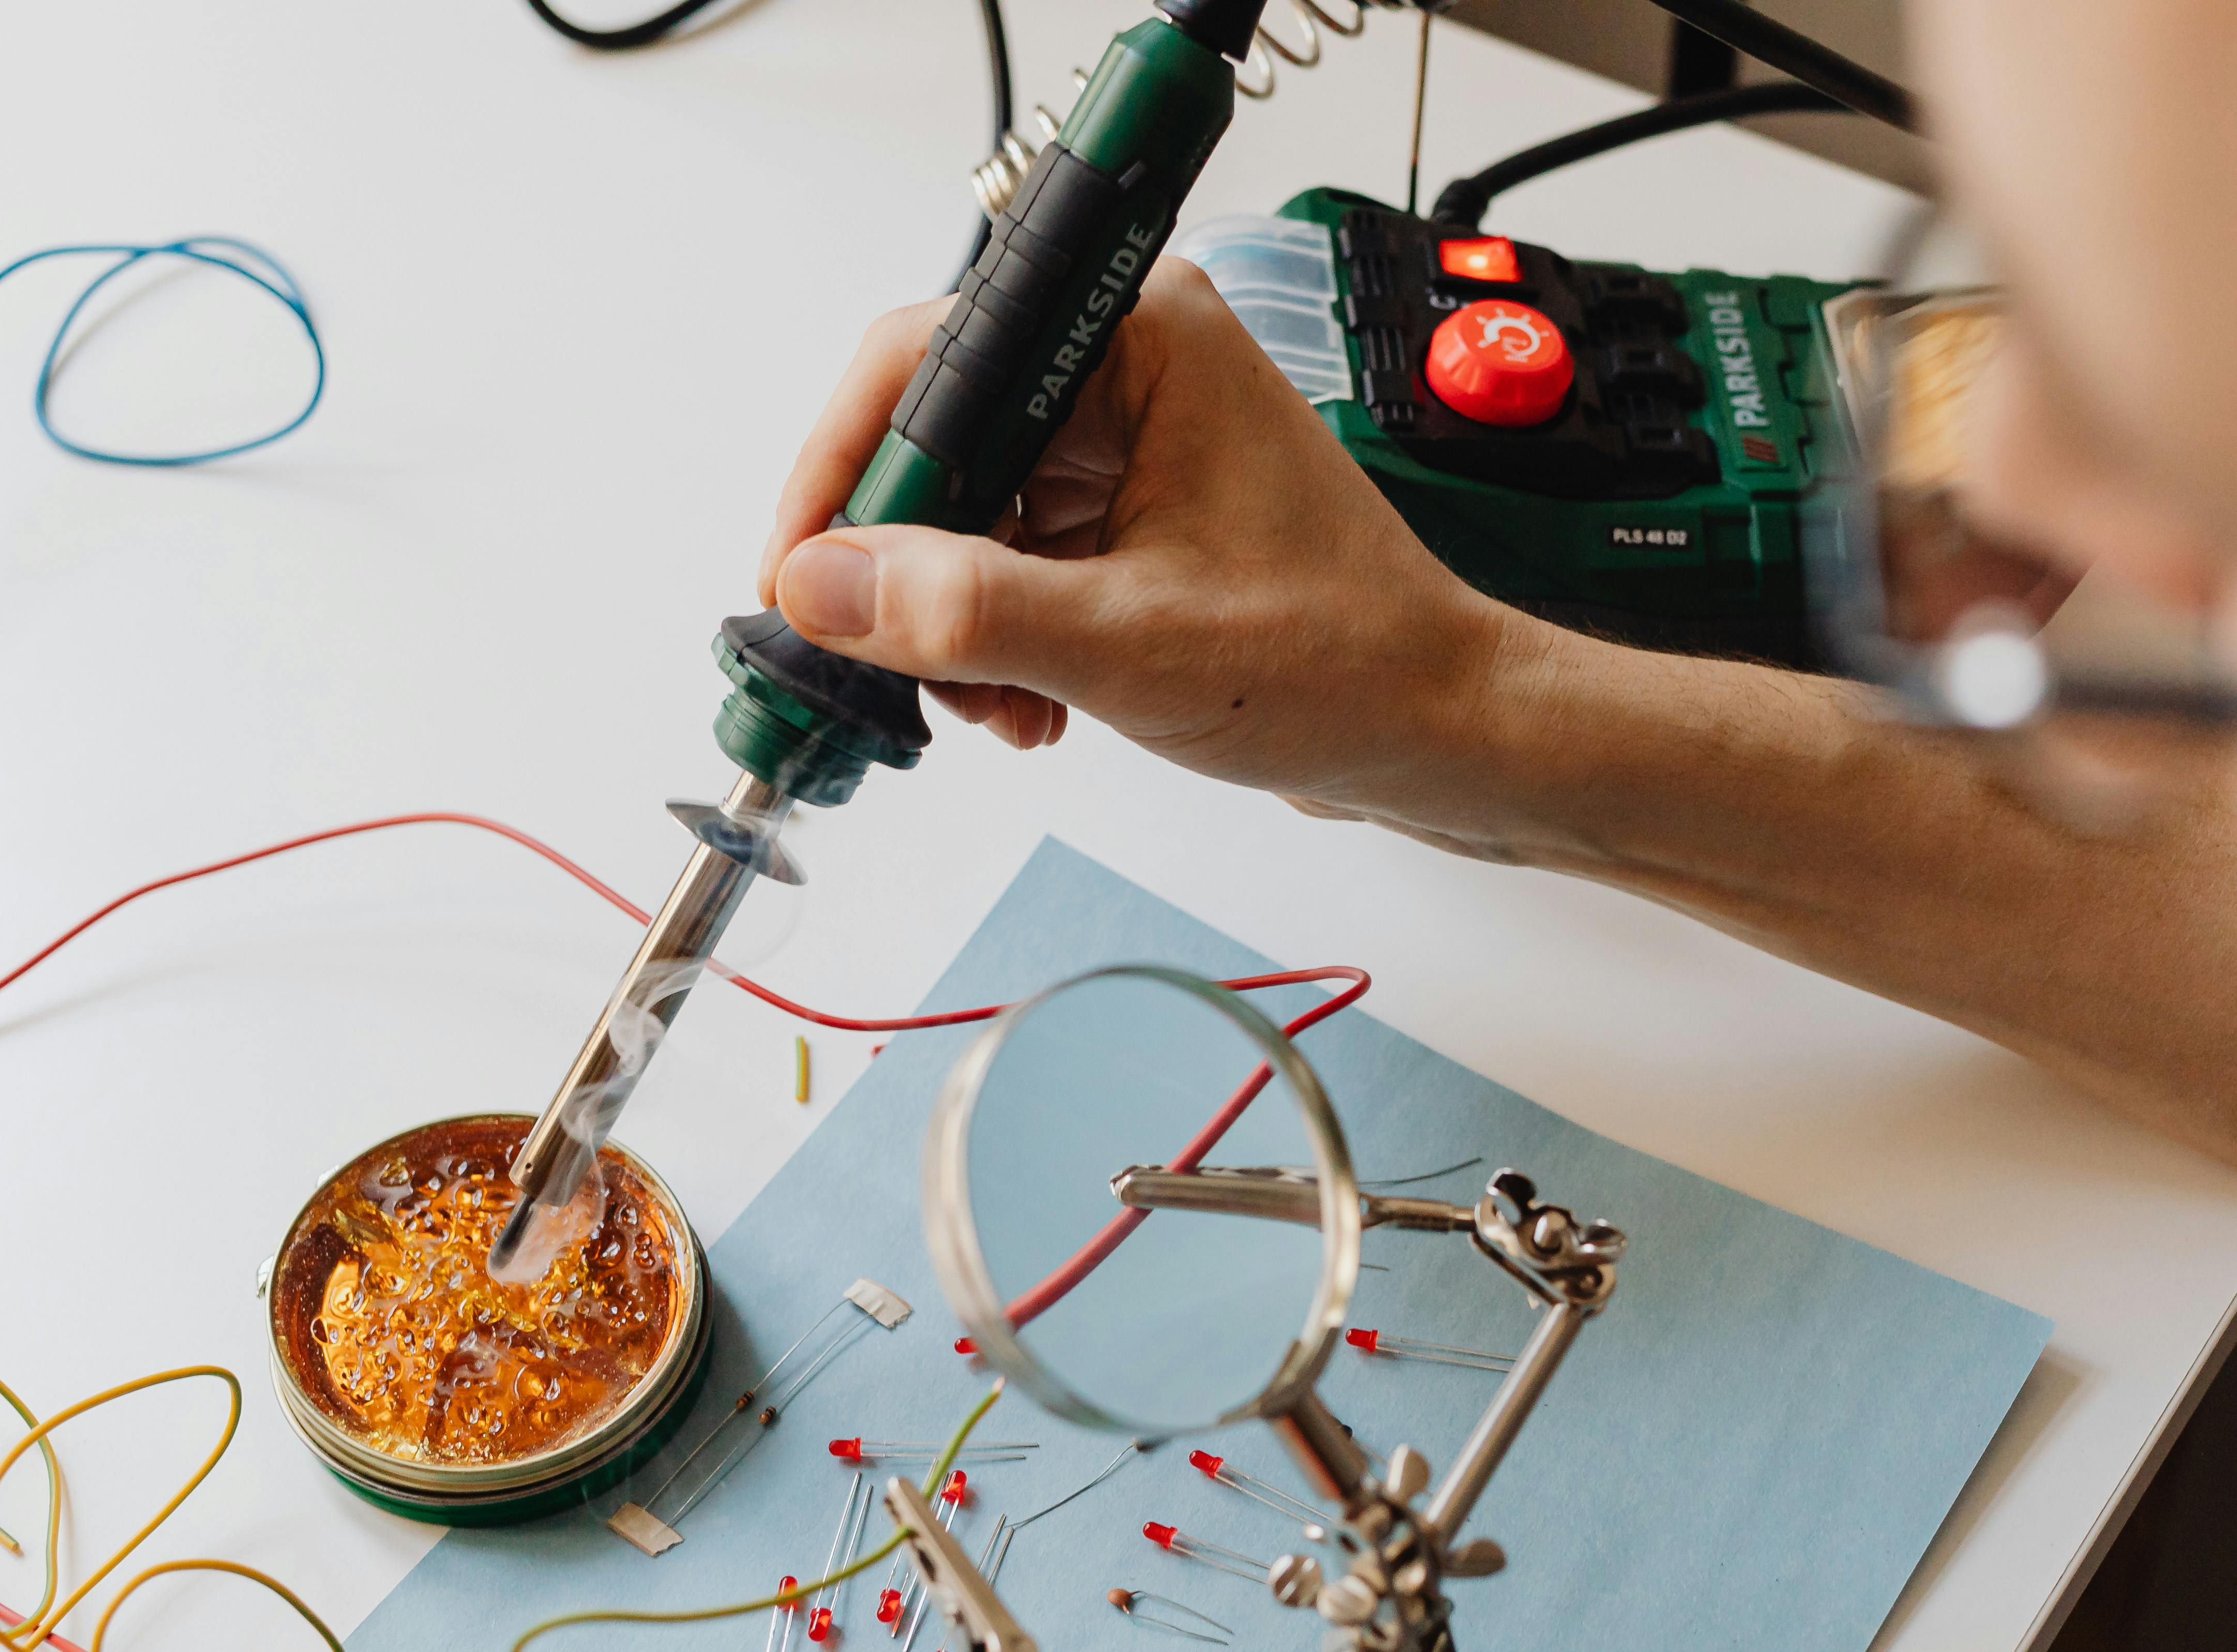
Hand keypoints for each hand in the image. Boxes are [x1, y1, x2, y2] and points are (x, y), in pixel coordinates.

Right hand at [755, 259, 1527, 812]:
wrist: (1437, 729)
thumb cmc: (1340, 660)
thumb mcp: (1129, 644)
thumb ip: (967, 611)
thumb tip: (825, 586)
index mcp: (1140, 337)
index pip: (927, 360)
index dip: (846, 469)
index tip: (799, 572)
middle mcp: (1128, 367)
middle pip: (937, 440)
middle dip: (908, 568)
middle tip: (901, 664)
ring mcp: (1128, 441)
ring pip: (965, 512)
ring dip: (953, 622)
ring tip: (1000, 708)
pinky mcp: (1129, 512)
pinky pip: (1010, 557)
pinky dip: (998, 637)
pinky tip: (1031, 706)